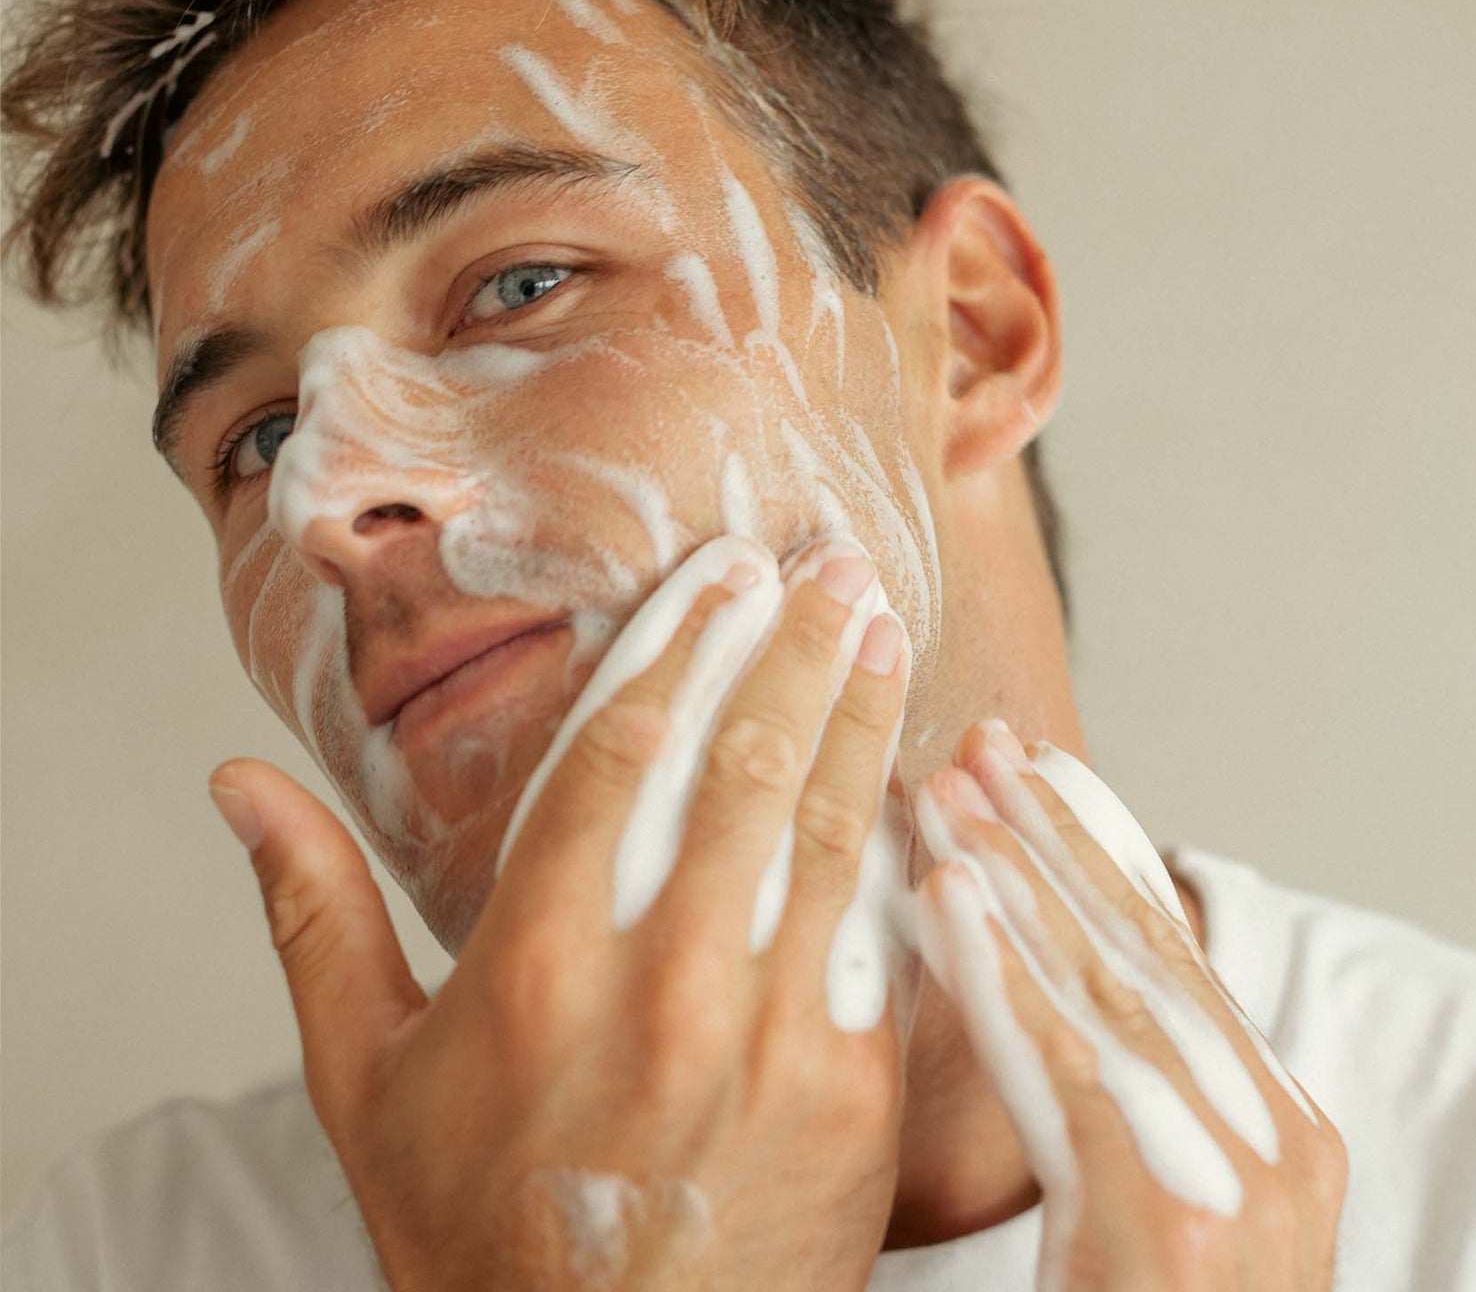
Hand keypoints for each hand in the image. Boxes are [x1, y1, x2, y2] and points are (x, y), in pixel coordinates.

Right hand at [209, 534, 914, 1291]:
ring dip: (859, 710)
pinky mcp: (851, 1088)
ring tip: (880, 625)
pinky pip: (886, 926)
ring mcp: (766, 1032)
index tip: (723, 569)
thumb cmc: (481, 1234)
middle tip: (828, 562)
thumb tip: (240, 786)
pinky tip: (925, 767)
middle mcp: (658, 980)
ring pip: (825, 823)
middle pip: (738, 759)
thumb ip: (315, 914)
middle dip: (790, 643)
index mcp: (532, 959)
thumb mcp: (366, 1079)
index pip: (621, 744)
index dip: (680, 637)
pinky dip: (904, 834)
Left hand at [914, 722, 1346, 1291]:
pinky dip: (1001, 972)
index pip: (1172, 950)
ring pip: (1105, 985)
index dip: (1095, 844)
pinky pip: (1071, 1071)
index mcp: (1277, 1127)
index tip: (1028, 767)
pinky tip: (941, 895)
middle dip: (1052, 835)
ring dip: (1015, 874)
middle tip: (975, 742)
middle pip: (1142, 947)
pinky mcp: (1173, 1232)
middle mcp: (1278, 1142)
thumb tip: (1039, 967)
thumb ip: (1117, 1087)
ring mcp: (1243, 1188)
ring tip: (942, 790)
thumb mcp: (1149, 1193)